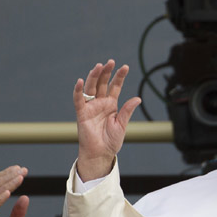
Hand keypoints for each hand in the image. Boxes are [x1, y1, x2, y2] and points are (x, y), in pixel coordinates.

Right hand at [73, 61, 141, 180]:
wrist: (101, 154)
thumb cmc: (111, 141)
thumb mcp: (122, 125)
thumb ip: (127, 111)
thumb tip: (137, 98)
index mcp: (111, 104)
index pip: (115, 87)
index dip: (119, 77)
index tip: (125, 67)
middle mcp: (100, 103)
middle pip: (102, 83)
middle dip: (106, 72)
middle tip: (110, 62)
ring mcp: (90, 107)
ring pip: (91, 88)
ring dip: (94, 76)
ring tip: (99, 66)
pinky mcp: (82, 113)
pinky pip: (79, 100)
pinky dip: (78, 91)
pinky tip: (80, 81)